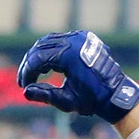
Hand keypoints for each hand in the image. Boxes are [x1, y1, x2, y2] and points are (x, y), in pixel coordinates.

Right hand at [17, 30, 138, 123]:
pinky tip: (46, 65)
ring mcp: (80, 37)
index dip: (26, 72)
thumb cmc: (92, 99)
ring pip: (48, 41)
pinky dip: (49, 51)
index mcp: (70, 55)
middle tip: (24, 80)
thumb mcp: (65, 101)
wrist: (115, 93)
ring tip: (32, 73)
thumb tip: (25, 92)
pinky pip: (60, 40)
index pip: (37, 59)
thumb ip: (43, 95)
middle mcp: (75, 41)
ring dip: (37, 56)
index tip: (23, 85)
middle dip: (29, 64)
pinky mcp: (83, 38)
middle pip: (40, 47)